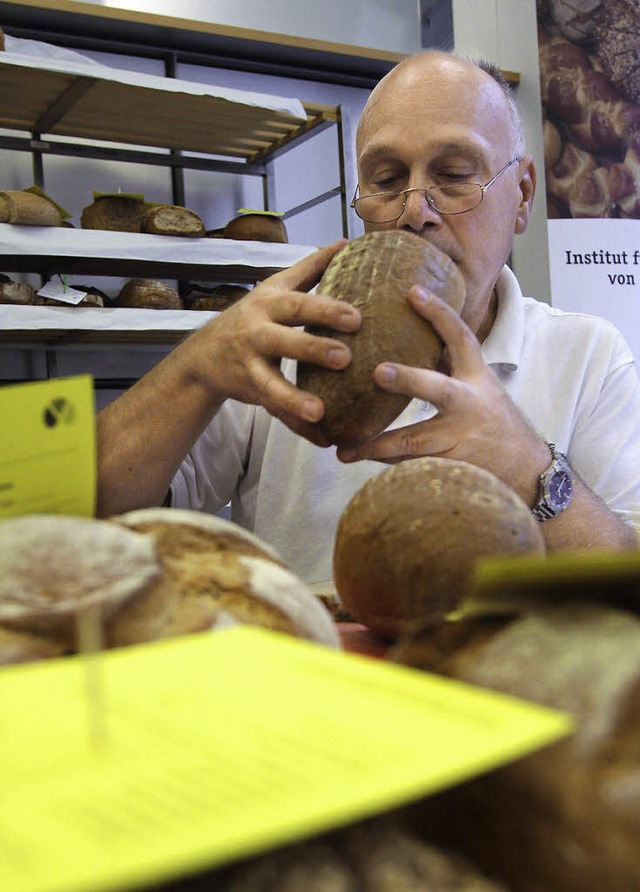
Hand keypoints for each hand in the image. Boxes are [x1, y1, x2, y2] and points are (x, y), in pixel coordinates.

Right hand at [185, 240, 361, 443]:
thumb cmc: (253, 316)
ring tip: (320, 411)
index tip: (357, 316)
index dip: (326, 309)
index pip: (298, 303)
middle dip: (313, 348)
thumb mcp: (275, 288)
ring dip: (294, 398)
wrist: (204, 356)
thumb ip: (311, 268)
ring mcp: (249, 365)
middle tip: (346, 357)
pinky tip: (321, 437)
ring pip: (270, 384)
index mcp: (269, 304)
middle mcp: (256, 332)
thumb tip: (346, 242)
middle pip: (283, 339)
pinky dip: (296, 426)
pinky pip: (274, 411)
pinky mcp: (250, 392)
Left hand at [336, 284, 549, 503]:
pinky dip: (385, 463)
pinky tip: (358, 461)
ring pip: (414, 440)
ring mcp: (461, 438)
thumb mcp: (480, 387)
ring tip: (344, 448)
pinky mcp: (453, 467)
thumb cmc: (494, 422)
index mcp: (477, 378)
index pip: (461, 338)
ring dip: (377, 444)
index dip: (440, 313)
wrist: (528, 469)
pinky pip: (412, 465)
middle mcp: (469, 405)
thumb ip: (448, 365)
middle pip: (438, 389)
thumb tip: (408, 333)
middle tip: (378, 372)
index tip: (413, 291)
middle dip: (408, 379)